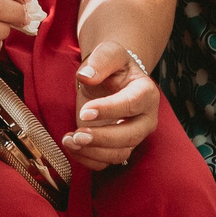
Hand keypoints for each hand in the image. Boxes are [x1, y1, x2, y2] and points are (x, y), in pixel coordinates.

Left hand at [65, 41, 160, 168]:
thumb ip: (101, 60)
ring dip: (92, 152)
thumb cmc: (110, 66)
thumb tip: (87, 76)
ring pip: (118, 154)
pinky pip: (105, 163)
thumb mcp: (108, 53)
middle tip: (77, 134)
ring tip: (69, 140)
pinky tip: (71, 146)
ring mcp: (132, 136)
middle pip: (130, 136)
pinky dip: (87, 160)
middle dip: (102, 138)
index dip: (109, 110)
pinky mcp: (117, 148)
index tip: (84, 112)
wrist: (109, 79)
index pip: (132, 105)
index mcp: (146, 93)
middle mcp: (145, 118)